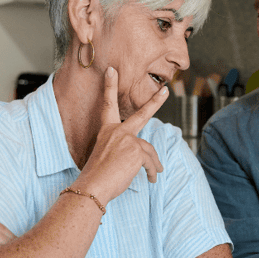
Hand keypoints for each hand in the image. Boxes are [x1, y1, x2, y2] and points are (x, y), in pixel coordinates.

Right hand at [72, 66, 167, 202]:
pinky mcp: (137, 151)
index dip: (110, 86)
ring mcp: (128, 140)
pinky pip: (151, 162)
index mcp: (107, 130)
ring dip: (153, 165)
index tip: (112, 70)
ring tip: (153, 176)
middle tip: (165, 91)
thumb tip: (142, 157)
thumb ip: (123, 150)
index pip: (108, 104)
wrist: (93, 186)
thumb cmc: (97, 176)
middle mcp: (117, 131)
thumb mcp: (107, 157)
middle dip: (155, 102)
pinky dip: (152, 172)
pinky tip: (151, 179)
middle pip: (141, 114)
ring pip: (149, 151)